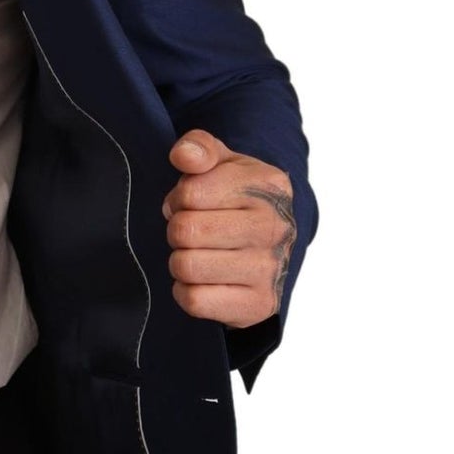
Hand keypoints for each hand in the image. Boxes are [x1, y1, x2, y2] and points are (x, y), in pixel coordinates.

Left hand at [161, 128, 296, 329]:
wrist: (269, 252)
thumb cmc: (235, 203)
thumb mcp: (220, 165)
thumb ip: (199, 148)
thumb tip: (184, 155)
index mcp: (269, 186)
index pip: (191, 192)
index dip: (179, 198)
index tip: (192, 203)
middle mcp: (276, 227)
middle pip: (184, 231)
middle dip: (177, 230)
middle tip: (193, 232)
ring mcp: (270, 269)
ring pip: (186, 267)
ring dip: (181, 261)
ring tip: (200, 254)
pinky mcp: (259, 305)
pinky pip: (194, 300)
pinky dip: (187, 292)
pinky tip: (204, 281)